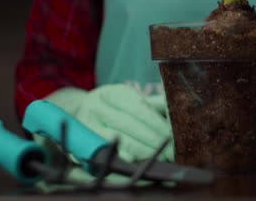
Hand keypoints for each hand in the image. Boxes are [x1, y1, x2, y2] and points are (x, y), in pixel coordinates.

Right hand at [44, 84, 173, 163]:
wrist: (81, 115)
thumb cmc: (115, 109)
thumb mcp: (131, 100)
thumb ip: (154, 104)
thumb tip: (176, 109)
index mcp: (112, 93)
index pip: (138, 107)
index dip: (156, 123)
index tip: (172, 135)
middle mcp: (95, 106)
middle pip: (128, 124)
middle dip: (153, 139)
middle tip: (172, 151)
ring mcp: (85, 125)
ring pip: (117, 139)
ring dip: (141, 151)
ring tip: (160, 157)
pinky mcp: (78, 143)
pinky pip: (104, 153)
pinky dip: (121, 158)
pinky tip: (135, 161)